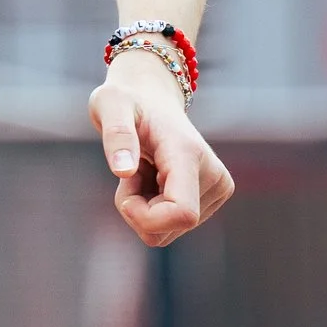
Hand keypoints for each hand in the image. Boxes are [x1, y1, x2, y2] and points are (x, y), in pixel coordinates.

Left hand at [90, 48, 233, 246]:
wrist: (150, 96)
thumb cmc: (127, 99)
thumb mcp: (109, 105)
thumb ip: (116, 135)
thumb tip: (124, 170)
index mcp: (189, 155)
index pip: (182, 214)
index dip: (144, 217)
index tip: (124, 184)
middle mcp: (214, 175)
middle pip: (167, 228)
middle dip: (136, 208)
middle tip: (131, 167)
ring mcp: (218, 188)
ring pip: (167, 231)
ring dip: (143, 206)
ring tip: (144, 168)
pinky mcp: (213, 197)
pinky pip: (171, 226)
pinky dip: (152, 207)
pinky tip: (153, 176)